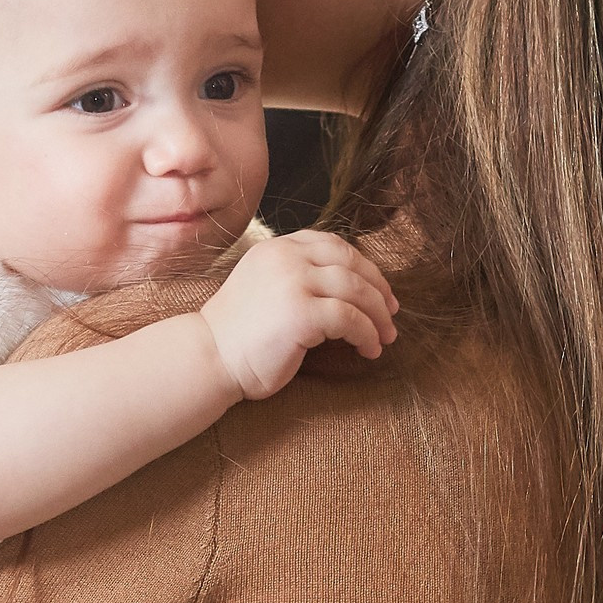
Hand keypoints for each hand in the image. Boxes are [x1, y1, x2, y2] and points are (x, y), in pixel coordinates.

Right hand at [199, 231, 397, 401]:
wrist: (210, 358)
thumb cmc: (239, 334)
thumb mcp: (267, 288)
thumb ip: (297, 277)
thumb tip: (349, 289)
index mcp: (278, 248)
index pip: (333, 244)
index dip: (363, 266)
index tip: (380, 290)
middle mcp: (286, 257)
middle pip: (351, 262)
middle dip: (379, 289)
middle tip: (392, 314)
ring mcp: (294, 281)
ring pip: (356, 289)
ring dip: (378, 315)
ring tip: (386, 337)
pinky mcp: (302, 312)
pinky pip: (350, 318)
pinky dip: (367, 334)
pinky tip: (369, 349)